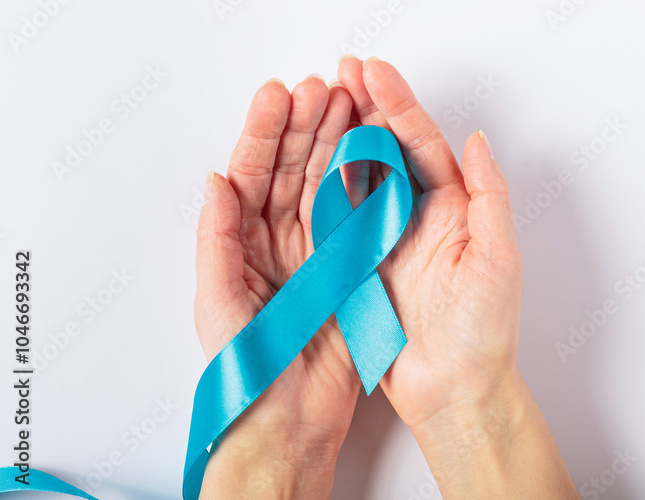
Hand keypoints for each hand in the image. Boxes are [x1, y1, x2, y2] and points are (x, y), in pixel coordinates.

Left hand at [194, 75, 361, 497]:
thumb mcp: (217, 301)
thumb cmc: (248, 366)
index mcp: (242, 242)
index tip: (278, 96)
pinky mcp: (352, 267)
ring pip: (328, 184)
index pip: (252, 174)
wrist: (291, 418)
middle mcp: (280, 240)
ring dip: (337, 143)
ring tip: (350, 104)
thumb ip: (216, 239)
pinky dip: (366, 183)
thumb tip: (216, 181)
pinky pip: (359, 217)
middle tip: (324, 87)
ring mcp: (318, 251)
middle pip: (293, 169)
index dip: (264, 132)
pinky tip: (373, 152)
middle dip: (307, 126)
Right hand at [336, 56, 576, 497]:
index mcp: (454, 209)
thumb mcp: (498, 260)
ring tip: (316, 102)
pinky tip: (305, 161)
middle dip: (364, 107)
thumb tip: (477, 140)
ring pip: (358, 176)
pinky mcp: (359, 267)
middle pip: (387, 149)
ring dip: (339, 138)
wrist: (453, 391)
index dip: (398, 104)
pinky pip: (336, 219)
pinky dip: (322, 186)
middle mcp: (418, 218)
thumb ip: (489, 198)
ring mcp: (385, 241)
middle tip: (337, 73)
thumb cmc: (485, 332)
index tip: (372, 72)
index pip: (421, 143)